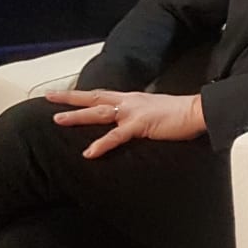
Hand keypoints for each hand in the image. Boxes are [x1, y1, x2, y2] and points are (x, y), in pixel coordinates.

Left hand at [44, 89, 206, 158]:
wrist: (198, 112)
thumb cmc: (182, 114)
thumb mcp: (156, 111)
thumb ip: (142, 116)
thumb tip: (136, 124)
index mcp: (133, 98)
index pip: (102, 94)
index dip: (83, 94)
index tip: (65, 94)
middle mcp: (129, 101)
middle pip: (93, 98)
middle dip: (70, 98)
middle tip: (49, 98)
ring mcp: (133, 112)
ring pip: (98, 113)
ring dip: (77, 116)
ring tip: (57, 120)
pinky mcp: (140, 125)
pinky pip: (116, 137)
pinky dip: (101, 144)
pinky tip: (88, 153)